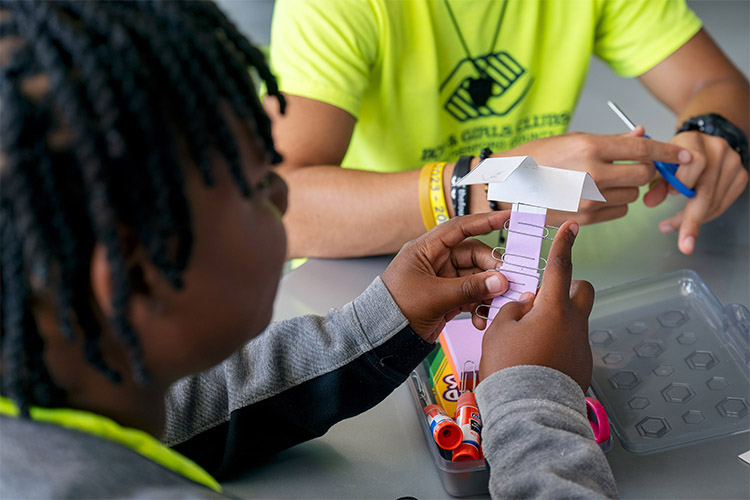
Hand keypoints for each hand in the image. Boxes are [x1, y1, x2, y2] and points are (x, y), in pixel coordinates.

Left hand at [381, 211, 510, 342]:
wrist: (382, 338)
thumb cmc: (395, 310)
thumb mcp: (435, 296)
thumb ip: (469, 288)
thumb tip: (499, 281)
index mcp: (425, 250)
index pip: (459, 228)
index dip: (484, 221)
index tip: (506, 218)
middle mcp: (434, 261)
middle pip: (473, 255)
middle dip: (491, 270)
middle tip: (506, 283)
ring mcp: (441, 279)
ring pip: (475, 278)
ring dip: (487, 292)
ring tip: (494, 306)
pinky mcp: (446, 298)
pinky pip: (470, 295)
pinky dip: (478, 306)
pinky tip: (481, 319)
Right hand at [478, 221, 593, 391]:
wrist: (528, 411)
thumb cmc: (509, 368)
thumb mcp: (499, 331)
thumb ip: (513, 309)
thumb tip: (527, 304)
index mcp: (553, 308)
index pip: (560, 266)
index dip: (565, 243)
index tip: (572, 227)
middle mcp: (574, 324)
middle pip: (582, 292)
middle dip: (568, 289)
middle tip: (543, 301)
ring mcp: (581, 346)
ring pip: (574, 321)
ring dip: (556, 322)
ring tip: (529, 342)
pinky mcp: (582, 366)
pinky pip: (571, 345)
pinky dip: (557, 346)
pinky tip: (537, 362)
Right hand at [500, 128, 691, 226]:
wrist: (506, 186)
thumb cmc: (535, 159)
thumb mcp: (572, 140)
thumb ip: (611, 141)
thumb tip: (642, 136)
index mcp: (590, 148)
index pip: (643, 150)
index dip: (668, 152)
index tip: (684, 155)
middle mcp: (592, 174)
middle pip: (643, 175)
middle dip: (644, 171)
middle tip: (632, 167)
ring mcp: (588, 199)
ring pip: (632, 197)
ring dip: (627, 189)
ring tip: (604, 182)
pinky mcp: (584, 218)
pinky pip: (617, 213)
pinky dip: (615, 205)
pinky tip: (595, 197)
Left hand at [644, 131, 748, 253]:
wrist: (702, 141)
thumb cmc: (676, 153)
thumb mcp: (661, 162)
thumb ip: (655, 181)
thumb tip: (649, 202)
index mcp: (695, 141)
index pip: (696, 162)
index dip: (683, 181)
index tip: (671, 193)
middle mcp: (718, 150)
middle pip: (707, 189)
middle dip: (692, 219)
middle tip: (684, 243)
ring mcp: (733, 163)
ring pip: (715, 201)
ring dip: (694, 219)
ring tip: (675, 225)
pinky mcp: (741, 176)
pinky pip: (723, 203)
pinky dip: (706, 215)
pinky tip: (692, 218)